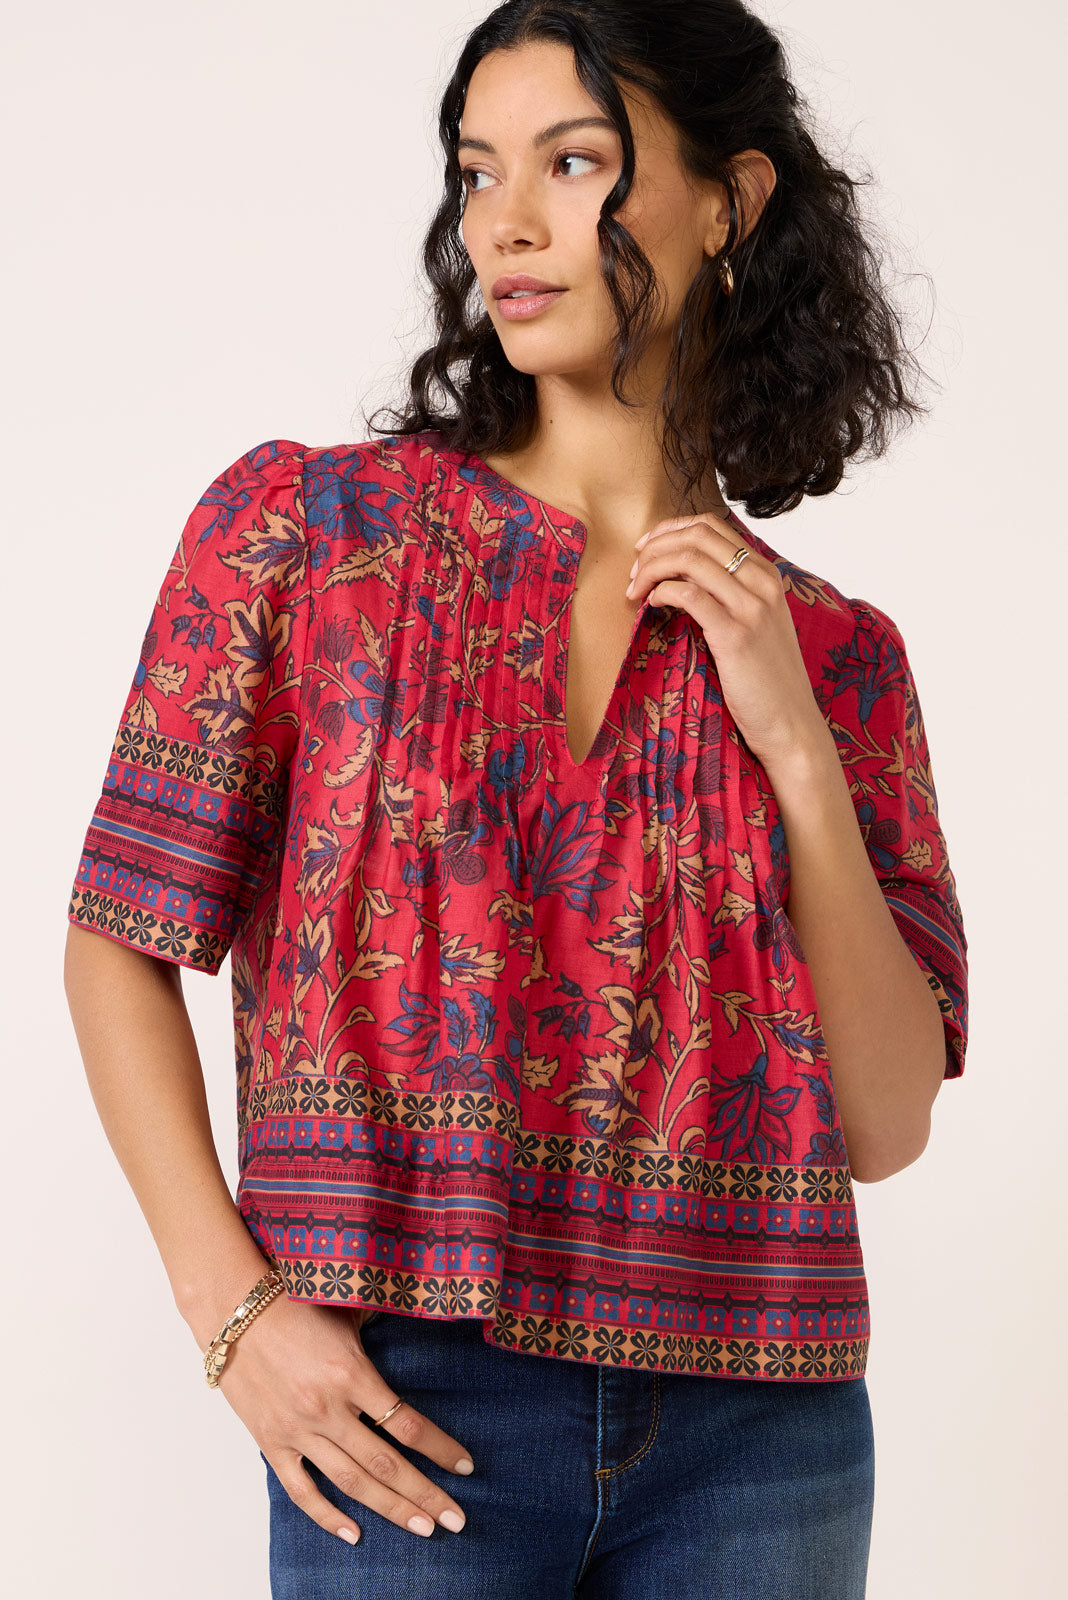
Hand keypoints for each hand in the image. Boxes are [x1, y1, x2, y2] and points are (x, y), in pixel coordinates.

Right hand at [215, 1295, 473, 1544]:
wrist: (233, 1310)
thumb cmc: (294, 1302)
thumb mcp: (347, 1311)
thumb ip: (380, 1331)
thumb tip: (419, 1319)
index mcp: (351, 1373)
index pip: (407, 1423)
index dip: (440, 1448)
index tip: (466, 1466)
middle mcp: (327, 1407)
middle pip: (386, 1463)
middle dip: (426, 1494)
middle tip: (457, 1519)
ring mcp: (298, 1429)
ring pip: (351, 1482)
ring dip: (390, 1509)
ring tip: (423, 1528)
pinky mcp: (271, 1442)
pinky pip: (301, 1489)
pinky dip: (326, 1515)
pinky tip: (353, 1533)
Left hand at [625, 511, 827, 774]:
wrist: (791, 724)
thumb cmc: (767, 681)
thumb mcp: (756, 625)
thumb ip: (731, 596)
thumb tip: (683, 579)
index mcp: (766, 574)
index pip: (711, 526)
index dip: (669, 530)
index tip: (644, 549)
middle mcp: (762, 582)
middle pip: (696, 535)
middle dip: (654, 546)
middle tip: (632, 571)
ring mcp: (752, 607)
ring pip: (689, 559)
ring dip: (650, 568)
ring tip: (634, 590)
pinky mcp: (735, 635)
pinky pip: (688, 594)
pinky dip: (661, 592)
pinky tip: (650, 605)